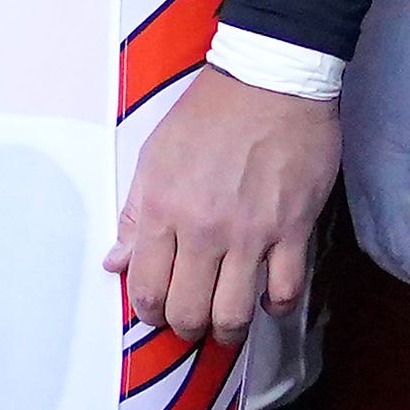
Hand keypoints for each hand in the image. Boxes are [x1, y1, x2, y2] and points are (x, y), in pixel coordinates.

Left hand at [110, 66, 340, 342]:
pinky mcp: (294, 229)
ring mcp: (252, 233)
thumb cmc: (207, 113)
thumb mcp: (154, 154)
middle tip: (190, 319)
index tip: (155, 309)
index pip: (146, 286)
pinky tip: (268, 300)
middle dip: (185, 326)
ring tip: (226, 323)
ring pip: (234, 314)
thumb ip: (134, 212)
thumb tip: (114, 261)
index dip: (147, 309)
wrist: (270, 79)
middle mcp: (204, 229)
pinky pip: (286, 290)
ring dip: (228, 330)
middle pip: (188, 311)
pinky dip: (277, 306)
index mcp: (163, 208)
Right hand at [343, 0, 409, 296]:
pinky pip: (371, 202)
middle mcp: (356, 175)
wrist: (392, 4)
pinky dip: (396, 224)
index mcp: (378, 176)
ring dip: (404, 250)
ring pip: (371, 226)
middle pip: (379, 247)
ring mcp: (352, 158)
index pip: (402, 249)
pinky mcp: (357, 142)